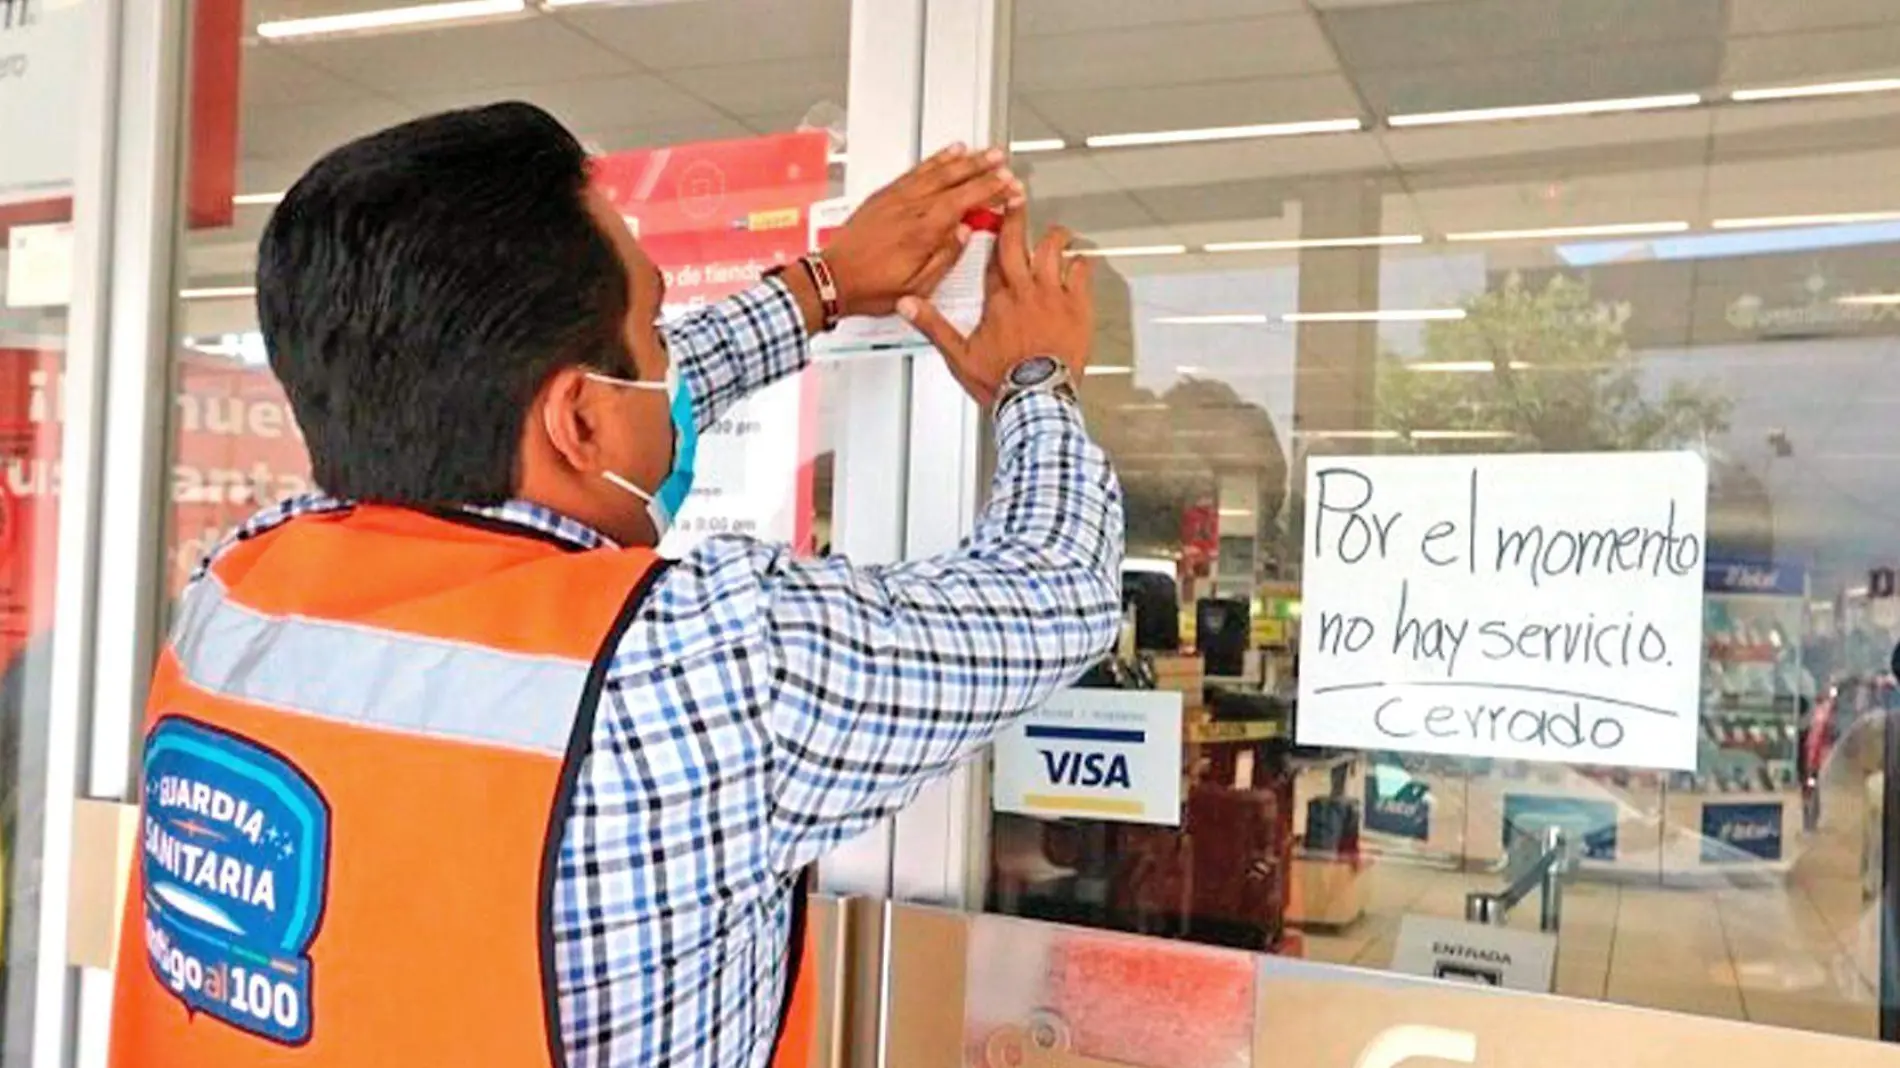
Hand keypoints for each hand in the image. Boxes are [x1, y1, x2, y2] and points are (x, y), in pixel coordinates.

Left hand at [821, 144, 1022, 317]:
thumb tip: (962, 234)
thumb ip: (944, 258)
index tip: (1007, 184)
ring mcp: (895, 199)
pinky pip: (914, 171)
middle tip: (1001, 162)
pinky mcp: (883, 196)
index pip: (964, 201)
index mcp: (922, 232)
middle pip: (953, 180)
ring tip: (981, 152)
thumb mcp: (916, 287)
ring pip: (935, 170)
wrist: (831, 279)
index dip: (989, 190)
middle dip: (981, 168)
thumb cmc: (869, 288)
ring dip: (962, 159)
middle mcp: (910, 209)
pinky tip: (945, 155)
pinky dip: (933, 160)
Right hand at [897, 208, 1092, 406]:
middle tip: (1017, 199)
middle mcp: (1023, 290)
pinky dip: (1079, 264)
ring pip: (1052, 250)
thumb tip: (908, 305)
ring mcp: (1051, 296)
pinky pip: (1080, 274)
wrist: (1035, 397)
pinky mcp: (1076, 307)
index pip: (990, 259)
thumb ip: (933, 325)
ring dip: (1054, 236)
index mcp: (995, 300)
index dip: (991, 236)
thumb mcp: (958, 354)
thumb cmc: (1001, 380)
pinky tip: (1080, 262)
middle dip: (1016, 217)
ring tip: (1056, 231)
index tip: (992, 220)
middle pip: (1017, 243)